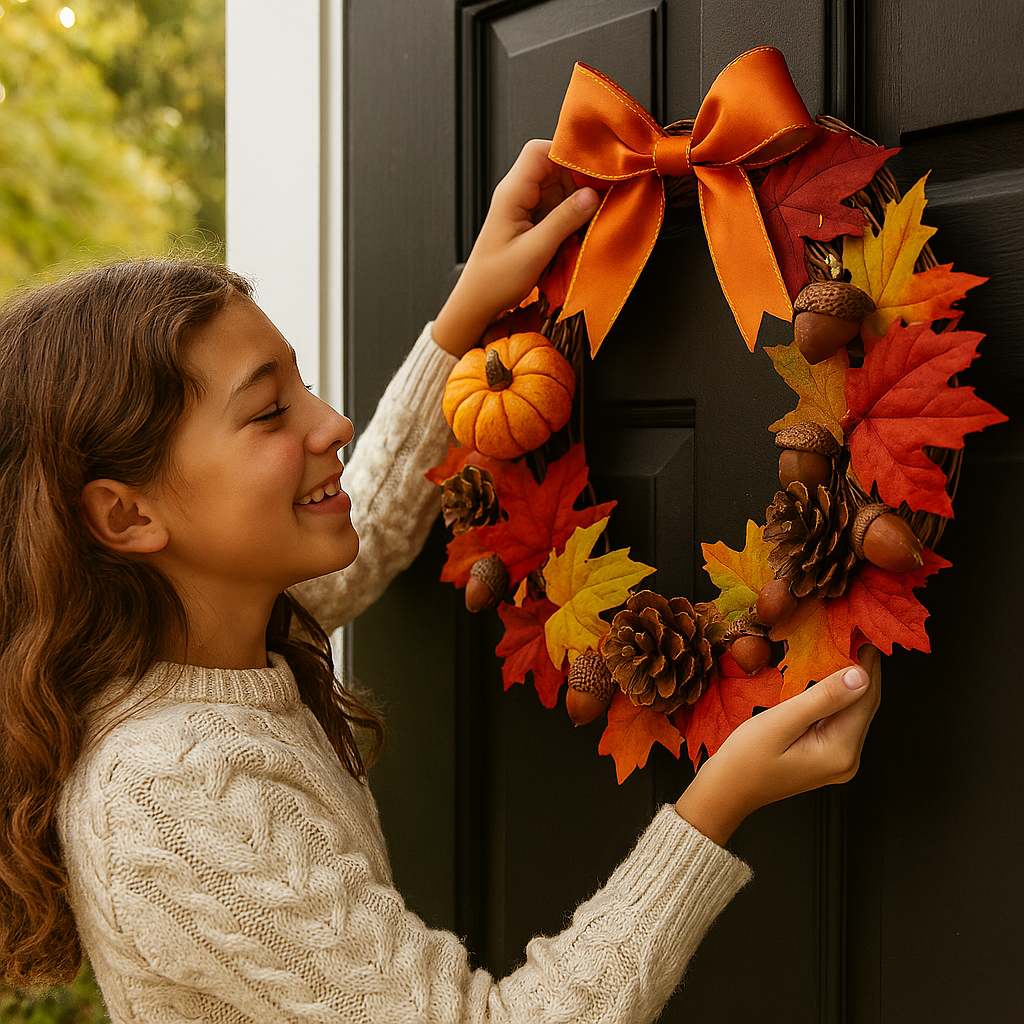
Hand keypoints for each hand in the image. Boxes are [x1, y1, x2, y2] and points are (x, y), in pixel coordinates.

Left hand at [432, 139, 599, 356]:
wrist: (477, 302)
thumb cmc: (495, 280)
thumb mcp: (534, 251)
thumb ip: (563, 221)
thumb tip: (592, 196)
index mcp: (511, 193)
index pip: (540, 151)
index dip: (568, 155)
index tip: (594, 172)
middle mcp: (517, 194)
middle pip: (554, 166)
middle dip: (579, 178)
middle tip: (601, 197)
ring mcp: (524, 207)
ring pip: (559, 186)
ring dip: (578, 198)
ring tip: (593, 216)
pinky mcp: (531, 221)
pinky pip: (557, 206)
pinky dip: (572, 214)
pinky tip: (582, 228)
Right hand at [675, 645, 881, 846]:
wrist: (725, 792)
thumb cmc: (744, 760)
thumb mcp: (780, 723)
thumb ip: (821, 698)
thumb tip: (860, 674)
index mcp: (841, 751)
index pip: (866, 698)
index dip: (867, 662)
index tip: (862, 629)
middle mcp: (848, 759)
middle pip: (864, 705)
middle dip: (862, 667)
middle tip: (853, 631)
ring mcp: (838, 759)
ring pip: (853, 710)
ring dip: (850, 679)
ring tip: (843, 644)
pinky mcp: (826, 755)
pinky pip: (839, 719)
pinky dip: (836, 695)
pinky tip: (828, 674)